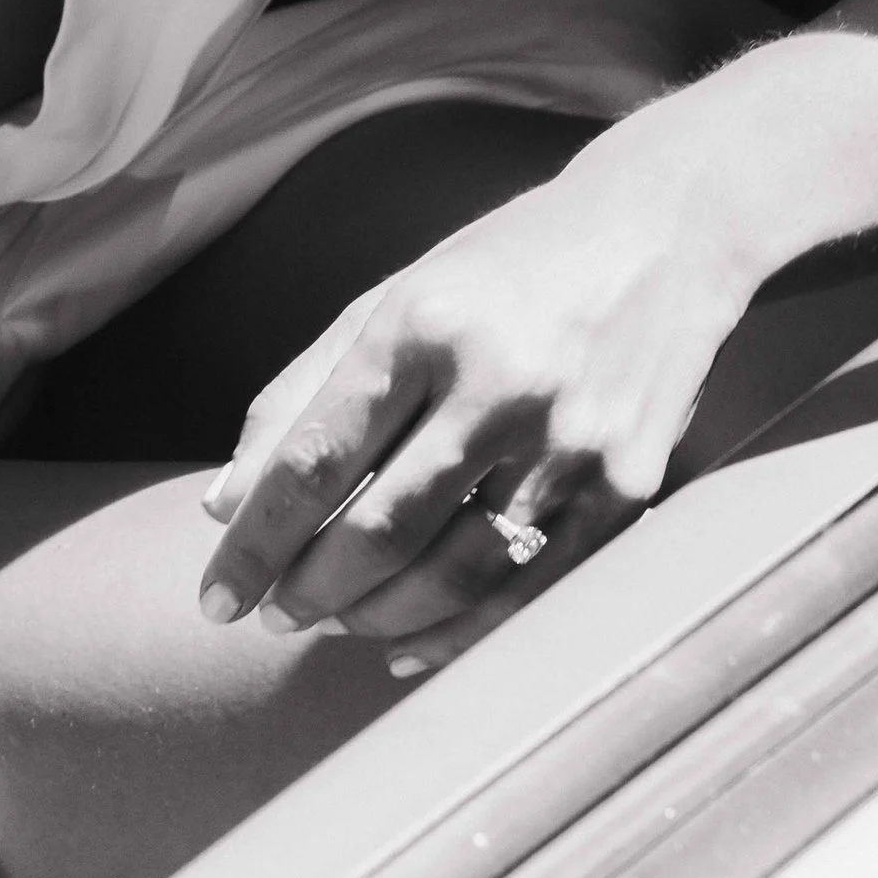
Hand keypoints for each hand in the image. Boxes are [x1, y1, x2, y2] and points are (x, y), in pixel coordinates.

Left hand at [195, 157, 751, 673]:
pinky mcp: (628, 484)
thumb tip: (226, 506)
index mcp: (423, 323)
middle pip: (381, 529)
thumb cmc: (503, 268)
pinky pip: (529, 590)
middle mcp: (499, 383)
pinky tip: (409, 645)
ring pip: (455, 575)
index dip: (257, 542)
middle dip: (310, 589)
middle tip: (271, 616)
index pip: (316, 457)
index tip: (215, 597)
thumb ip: (302, 393)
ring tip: (333, 623)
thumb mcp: (391, 299)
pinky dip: (460, 634)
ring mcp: (571, 440)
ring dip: (378, 618)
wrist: (663, 231)